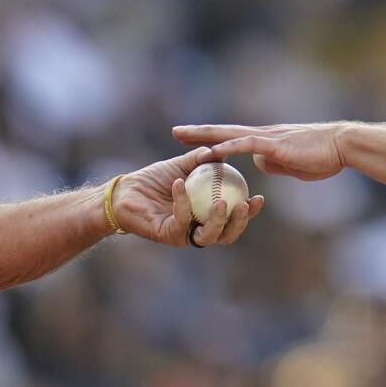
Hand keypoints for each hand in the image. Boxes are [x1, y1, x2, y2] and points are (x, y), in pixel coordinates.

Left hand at [112, 146, 265, 246]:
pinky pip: (180, 219)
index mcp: (206, 217)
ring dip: (218, 221)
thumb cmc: (155, 180)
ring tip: (223, 202)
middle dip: (240, 223)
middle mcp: (197, 230)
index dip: (249, 214)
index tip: (259, 198)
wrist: (126, 191)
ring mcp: (182, 235)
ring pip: (207, 237)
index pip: (233, 220)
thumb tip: (225, 149)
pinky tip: (180, 183)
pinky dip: (182, 201)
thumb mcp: (183, 165)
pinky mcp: (166, 234)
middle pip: (226, 235)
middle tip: (245, 205)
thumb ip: (203, 159)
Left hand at [171, 123, 345, 181]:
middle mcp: (261, 135)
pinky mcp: (274, 145)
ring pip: (228, 134)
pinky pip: (245, 145)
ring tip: (181, 135)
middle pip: (223, 131)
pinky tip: (211, 151)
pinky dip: (227, 147)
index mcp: (265, 141)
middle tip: (175, 131)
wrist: (341, 146)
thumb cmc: (323, 156)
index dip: (212, 139)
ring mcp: (266, 138)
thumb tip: (258, 165)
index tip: (193, 142)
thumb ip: (274, 163)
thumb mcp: (292, 164)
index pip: (232, 138)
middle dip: (198, 132)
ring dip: (204, 135)